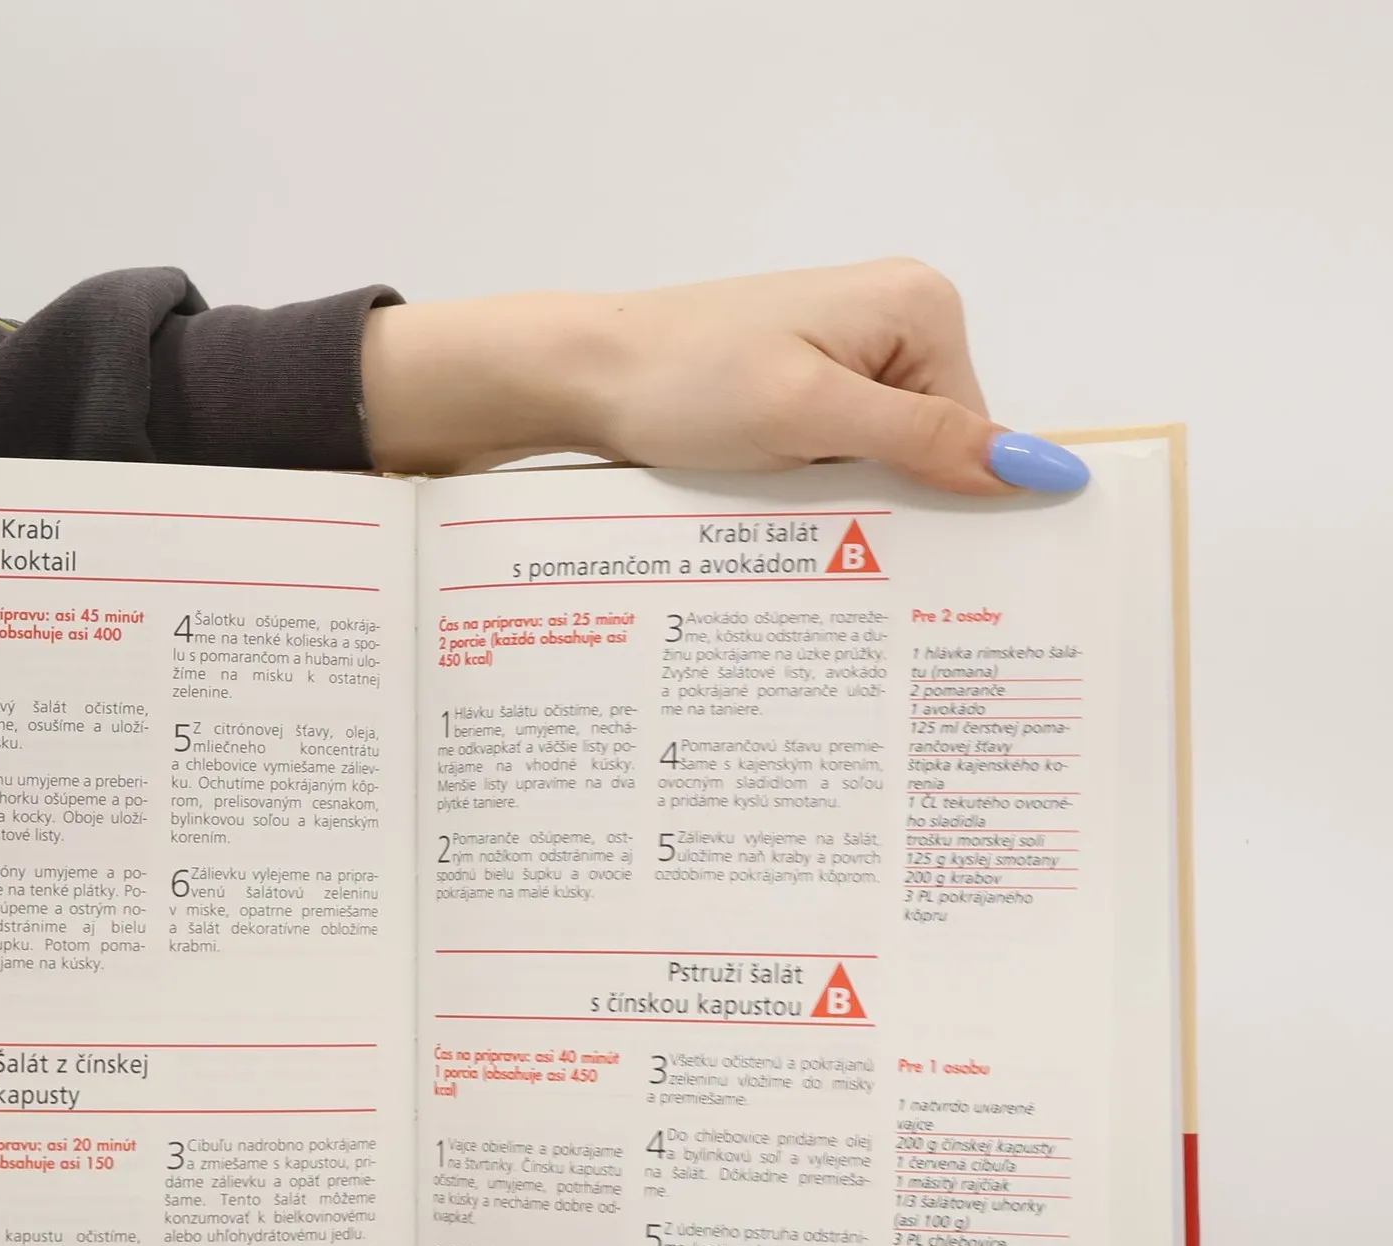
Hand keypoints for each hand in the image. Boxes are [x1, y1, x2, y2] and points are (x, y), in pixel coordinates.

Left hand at [361, 258, 1085, 493]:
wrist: (586, 374)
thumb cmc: (688, 381)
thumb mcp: (814, 414)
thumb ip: (925, 440)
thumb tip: (1038, 468)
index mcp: (921, 308)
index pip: (976, 434)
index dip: (945, 500)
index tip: (904, 558)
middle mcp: (896, 321)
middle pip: (934, 448)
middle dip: (892, 500)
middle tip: (839, 545)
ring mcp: (847, 353)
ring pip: (884, 460)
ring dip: (847, 500)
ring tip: (797, 521)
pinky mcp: (805, 385)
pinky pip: (841, 454)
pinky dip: (816, 488)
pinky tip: (779, 508)